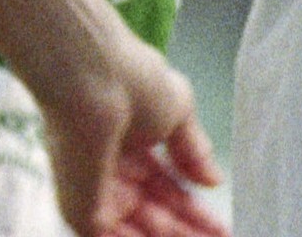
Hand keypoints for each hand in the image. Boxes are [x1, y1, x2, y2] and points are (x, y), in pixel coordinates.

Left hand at [32, 22, 226, 236]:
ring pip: (138, 231)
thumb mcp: (178, 110)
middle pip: (156, 215)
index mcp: (131, 145)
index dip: (194, 211)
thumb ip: (194, 150)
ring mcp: (96, 194)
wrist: (94, 79)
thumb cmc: (132, 81)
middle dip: (187, 231)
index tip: (220, 228)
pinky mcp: (82, 212)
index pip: (167, 189)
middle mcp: (113, 172)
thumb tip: (214, 179)